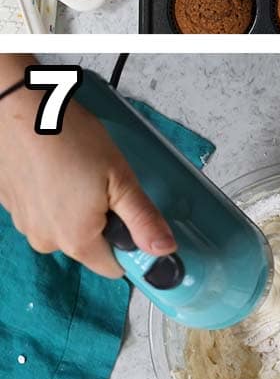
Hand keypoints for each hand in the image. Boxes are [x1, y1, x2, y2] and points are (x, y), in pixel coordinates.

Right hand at [0, 85, 175, 277]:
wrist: (20, 111)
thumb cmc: (72, 140)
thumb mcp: (121, 180)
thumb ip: (143, 220)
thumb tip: (164, 250)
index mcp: (76, 240)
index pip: (112, 267)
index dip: (130, 247)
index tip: (134, 219)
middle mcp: (45, 241)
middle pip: (89, 245)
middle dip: (104, 221)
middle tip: (106, 183)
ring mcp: (25, 224)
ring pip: (65, 227)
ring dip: (78, 208)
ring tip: (80, 170)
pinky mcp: (11, 206)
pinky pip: (44, 212)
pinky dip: (54, 196)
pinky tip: (58, 169)